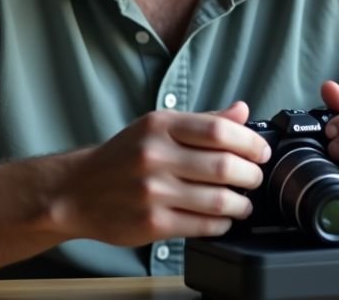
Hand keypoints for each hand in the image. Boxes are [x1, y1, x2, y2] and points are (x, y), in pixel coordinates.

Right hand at [52, 101, 271, 245]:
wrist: (77, 191)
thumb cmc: (122, 157)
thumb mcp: (157, 127)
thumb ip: (202, 121)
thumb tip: (242, 111)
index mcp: (160, 126)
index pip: (219, 130)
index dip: (250, 142)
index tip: (262, 151)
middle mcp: (155, 156)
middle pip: (224, 166)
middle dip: (251, 175)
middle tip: (255, 178)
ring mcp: (153, 192)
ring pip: (218, 200)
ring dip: (241, 203)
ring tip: (243, 202)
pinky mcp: (151, 224)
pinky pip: (202, 225)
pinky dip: (221, 223)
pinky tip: (222, 217)